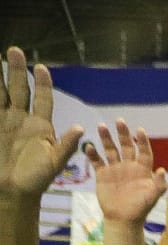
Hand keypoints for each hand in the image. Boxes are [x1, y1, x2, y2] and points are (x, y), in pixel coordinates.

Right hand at [0, 48, 81, 200]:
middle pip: (18, 89)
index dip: (43, 83)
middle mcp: (22, 119)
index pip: (42, 98)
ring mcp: (5, 120)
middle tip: (14, 51)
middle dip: (16, 70)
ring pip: (0, 93)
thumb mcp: (55, 163)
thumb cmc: (36, 179)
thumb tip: (81, 128)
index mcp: (40, 125)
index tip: (41, 68)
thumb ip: (66, 145)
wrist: (12, 191)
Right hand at [87, 121, 166, 223]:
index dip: (142, 141)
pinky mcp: (102, 174)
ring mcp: (115, 169)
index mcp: (143, 169)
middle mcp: (129, 166)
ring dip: (106, 138)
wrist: (123, 219)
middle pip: (126, 146)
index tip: (139, 130)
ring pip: (110, 150)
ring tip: (102, 126)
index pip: (143, 151)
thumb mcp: (153, 197)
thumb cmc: (141, 208)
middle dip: (123, 133)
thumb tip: (164, 170)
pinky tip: (89, 146)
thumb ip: (159, 184)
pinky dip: (93, 154)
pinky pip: (97, 161)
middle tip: (119, 121)